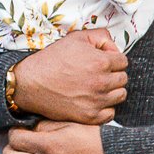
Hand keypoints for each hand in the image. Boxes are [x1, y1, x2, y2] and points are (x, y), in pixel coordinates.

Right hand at [9, 30, 126, 123]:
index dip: (113, 59)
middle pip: (123, 79)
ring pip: (120, 95)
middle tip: (98, 73)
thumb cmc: (52, 59)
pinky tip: (94, 100)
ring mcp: (96, 101)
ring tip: (96, 86)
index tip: (103, 61)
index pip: (123, 61)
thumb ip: (101, 37)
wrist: (30, 83)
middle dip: (113, 74)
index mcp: (101, 62)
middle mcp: (101, 82)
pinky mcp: (89, 116)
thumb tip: (113, 47)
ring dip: (112, 90)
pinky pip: (110, 114)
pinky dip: (105, 108)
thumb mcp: (76, 38)